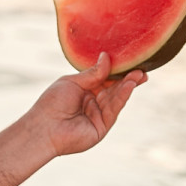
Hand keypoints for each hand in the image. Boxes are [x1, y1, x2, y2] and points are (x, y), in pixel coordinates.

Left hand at [26, 52, 146, 158]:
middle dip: (127, 79)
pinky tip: (129, 86)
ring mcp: (98, 116)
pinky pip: (114, 109)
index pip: (105, 79)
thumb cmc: (52, 103)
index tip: (130, 62)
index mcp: (84, 91)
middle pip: (114, 89)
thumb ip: (93, 73)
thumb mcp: (73, 82)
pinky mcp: (102, 127)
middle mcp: (93, 103)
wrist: (43, 127)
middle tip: (142, 69)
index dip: (117, 71)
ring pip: (116, 99)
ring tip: (138, 75)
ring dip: (127, 87)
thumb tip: (106, 57)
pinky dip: (122, 97)